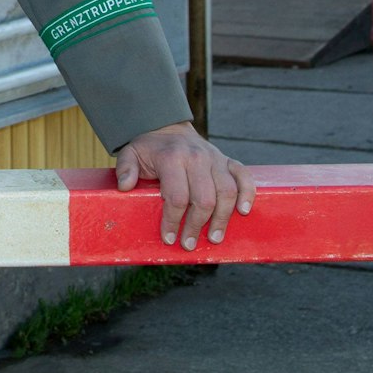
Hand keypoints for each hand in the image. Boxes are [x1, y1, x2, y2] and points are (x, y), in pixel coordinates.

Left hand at [114, 121, 253, 251]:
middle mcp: (196, 157)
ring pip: (226, 192)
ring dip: (222, 219)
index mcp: (172, 158)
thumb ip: (125, 168)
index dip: (172, 221)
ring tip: (214, 238)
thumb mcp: (130, 154)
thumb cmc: (149, 149)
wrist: (168, 128)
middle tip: (188, 244)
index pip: (176, 197)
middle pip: (204, 199)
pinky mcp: (228, 161)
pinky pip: (244, 177)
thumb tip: (125, 186)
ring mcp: (215, 158)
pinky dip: (248, 194)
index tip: (168, 238)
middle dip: (196, 226)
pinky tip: (244, 211)